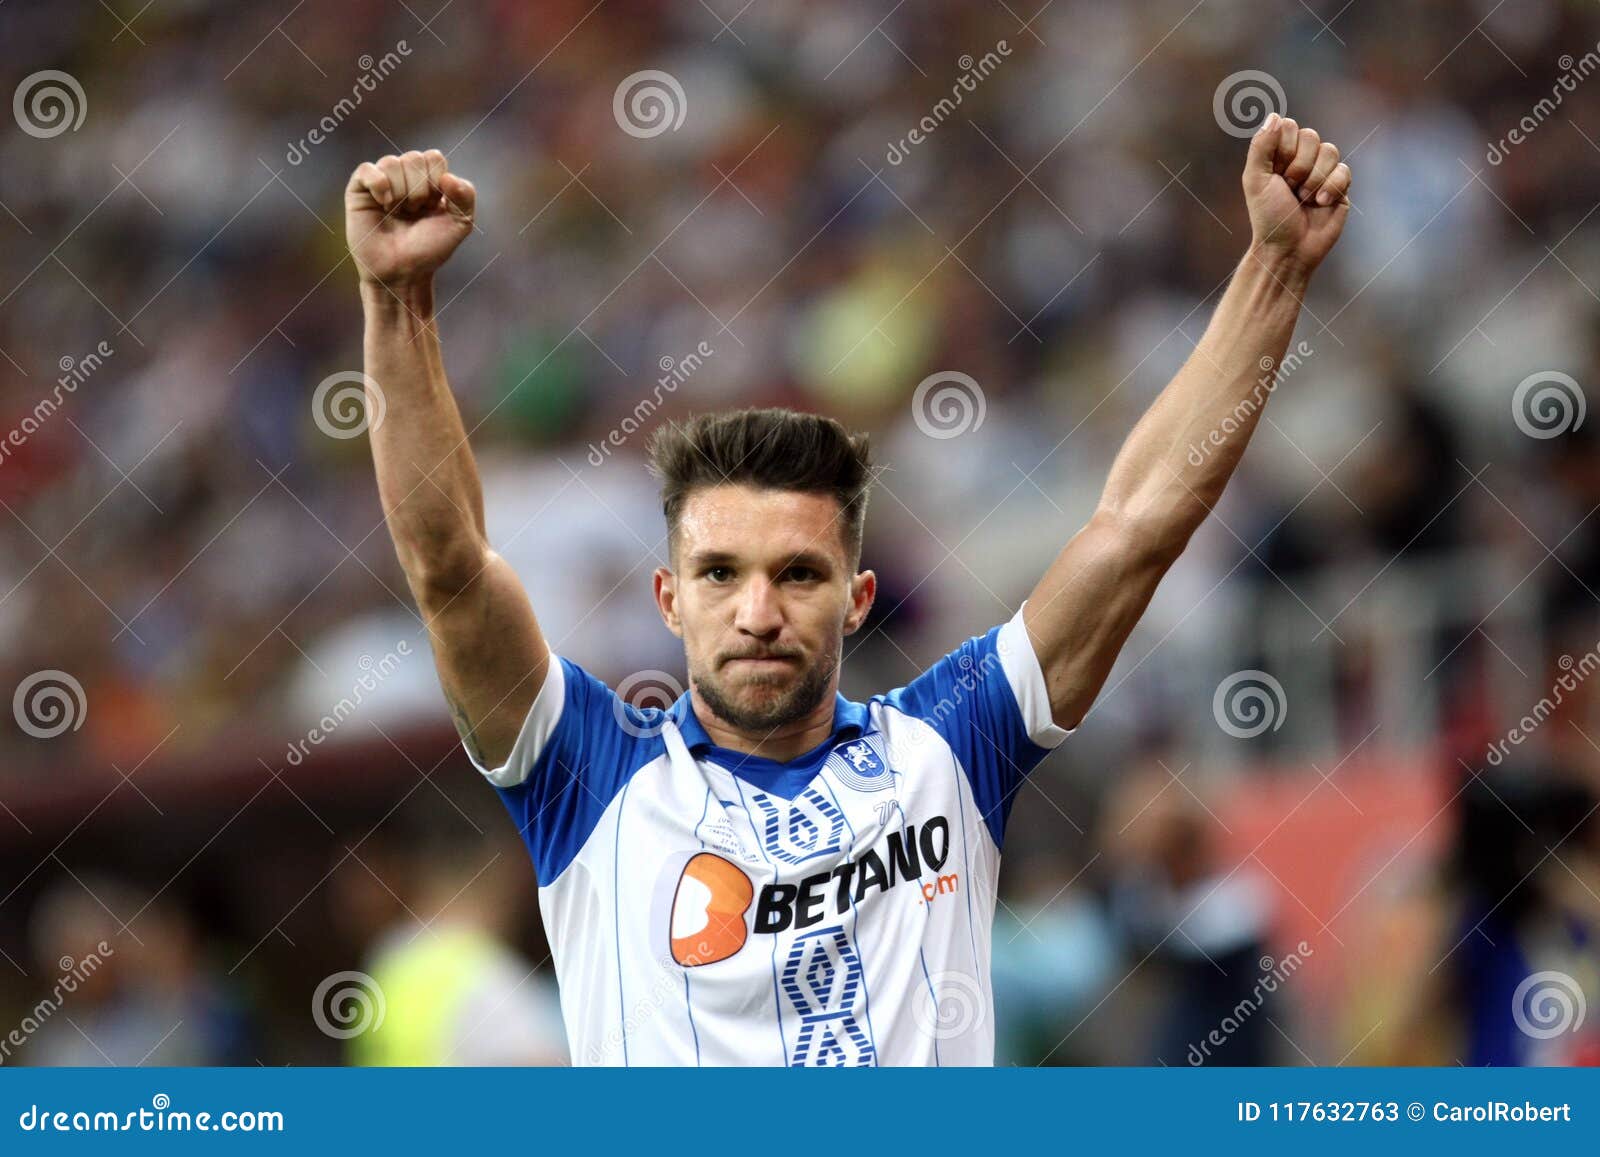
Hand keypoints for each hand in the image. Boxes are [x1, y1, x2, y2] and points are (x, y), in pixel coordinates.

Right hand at [345, 149, 475, 289]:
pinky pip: (367, 170)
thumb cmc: (429, 249)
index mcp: (428, 178)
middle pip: (414, 158)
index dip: (436, 181)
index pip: (434, 157)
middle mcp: (404, 175)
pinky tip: (384, 204)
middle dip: (419, 190)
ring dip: (401, 192)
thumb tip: (448, 176)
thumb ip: (466, 196)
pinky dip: (379, 184)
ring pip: (392, 162)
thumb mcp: (460, 225)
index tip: (434, 207)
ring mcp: (381, 181)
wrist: (402, 273)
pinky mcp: (359, 190)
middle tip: (414, 213)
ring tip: (398, 213)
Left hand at [1242, 113, 1351, 277]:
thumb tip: (1275, 116)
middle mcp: (1300, 160)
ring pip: (1331, 151)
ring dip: (1315, 179)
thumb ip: (1261, 147)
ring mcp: (1321, 172)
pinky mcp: (1339, 186)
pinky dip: (1331, 187)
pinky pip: (1344, 170)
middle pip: (1312, 137)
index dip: (1284, 149)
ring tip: (1304, 199)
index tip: (1275, 174)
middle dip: (1300, 166)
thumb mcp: (1256, 180)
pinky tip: (1321, 204)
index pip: (1289, 127)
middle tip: (1289, 189)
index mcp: (1278, 156)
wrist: (1288, 250)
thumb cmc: (1268, 218)